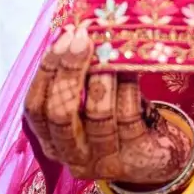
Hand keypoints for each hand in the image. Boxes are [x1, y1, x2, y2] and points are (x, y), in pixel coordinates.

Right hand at [24, 27, 193, 183]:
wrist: (158, 158)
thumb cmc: (117, 122)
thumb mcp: (90, 105)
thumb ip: (77, 81)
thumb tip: (72, 33)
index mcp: (53, 142)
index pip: (36, 109)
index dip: (46, 72)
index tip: (62, 39)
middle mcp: (74, 156)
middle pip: (61, 113)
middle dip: (70, 71)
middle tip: (83, 39)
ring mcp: (105, 160)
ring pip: (97, 114)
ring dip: (102, 76)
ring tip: (110, 49)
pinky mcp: (136, 155)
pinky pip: (129, 114)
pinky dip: (128, 85)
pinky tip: (132, 65)